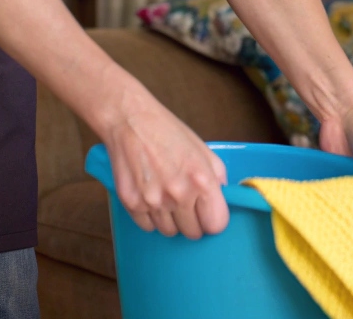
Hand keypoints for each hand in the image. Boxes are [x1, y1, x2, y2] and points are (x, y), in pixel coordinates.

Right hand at [96, 73, 228, 239]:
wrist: (131, 120)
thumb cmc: (169, 132)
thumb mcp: (203, 150)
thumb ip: (218, 178)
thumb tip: (221, 202)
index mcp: (202, 180)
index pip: (216, 224)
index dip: (213, 220)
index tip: (207, 213)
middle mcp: (178, 195)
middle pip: (193, 233)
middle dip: (192, 220)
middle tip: (185, 202)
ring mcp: (153, 201)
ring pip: (170, 232)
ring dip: (171, 219)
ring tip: (165, 194)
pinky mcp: (131, 204)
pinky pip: (148, 227)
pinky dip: (151, 217)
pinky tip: (150, 195)